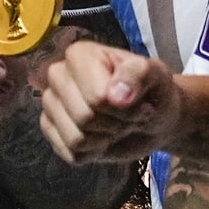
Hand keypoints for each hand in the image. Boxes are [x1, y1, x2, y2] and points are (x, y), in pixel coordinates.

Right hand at [36, 39, 179, 164]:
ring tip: (116, 126)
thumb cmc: (153, 91)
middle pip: (84, 118)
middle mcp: (59, 75)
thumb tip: (116, 96)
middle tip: (129, 117)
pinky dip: (93, 153)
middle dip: (115, 125)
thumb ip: (139, 75)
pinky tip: (102, 138)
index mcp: (79, 55)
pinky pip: (70, 154)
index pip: (96, 97)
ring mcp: (52, 103)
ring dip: (105, 140)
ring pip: (75, 139)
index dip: (123, 109)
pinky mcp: (52, 129)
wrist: (154, 118)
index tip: (139, 103)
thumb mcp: (156, 75)